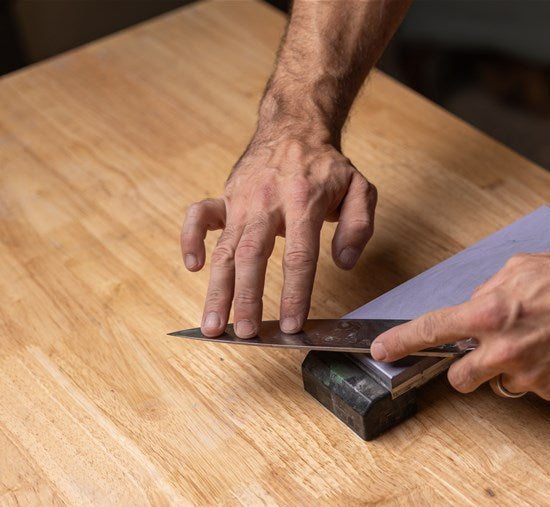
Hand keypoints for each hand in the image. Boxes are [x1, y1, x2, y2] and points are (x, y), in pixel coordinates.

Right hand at [180, 133, 376, 337]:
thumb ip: (359, 225)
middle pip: (253, 256)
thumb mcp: (360, 189)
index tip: (293, 325)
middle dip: (247, 298)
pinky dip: (190, 240)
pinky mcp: (225, 196)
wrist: (294, 128)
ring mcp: (242, 200)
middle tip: (246, 334)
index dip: (295, 293)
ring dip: (217, 289)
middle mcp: (267, 202)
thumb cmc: (327, 166)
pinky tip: (194, 268)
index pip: (299, 256)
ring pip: (225, 248)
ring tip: (213, 325)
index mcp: (303, 202)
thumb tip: (344, 262)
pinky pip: (199, 217)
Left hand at [370, 247, 549, 399]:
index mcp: (491, 312)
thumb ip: (490, 292)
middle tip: (491, 352)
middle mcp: (505, 349)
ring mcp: (531, 375)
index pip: (432, 330)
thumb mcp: (523, 269)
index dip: (401, 342)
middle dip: (468, 368)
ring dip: (513, 370)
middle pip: (460, 377)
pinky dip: (547, 375)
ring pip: (503, 384)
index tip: (381, 349)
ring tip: (544, 344)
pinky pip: (538, 389)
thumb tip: (474, 308)